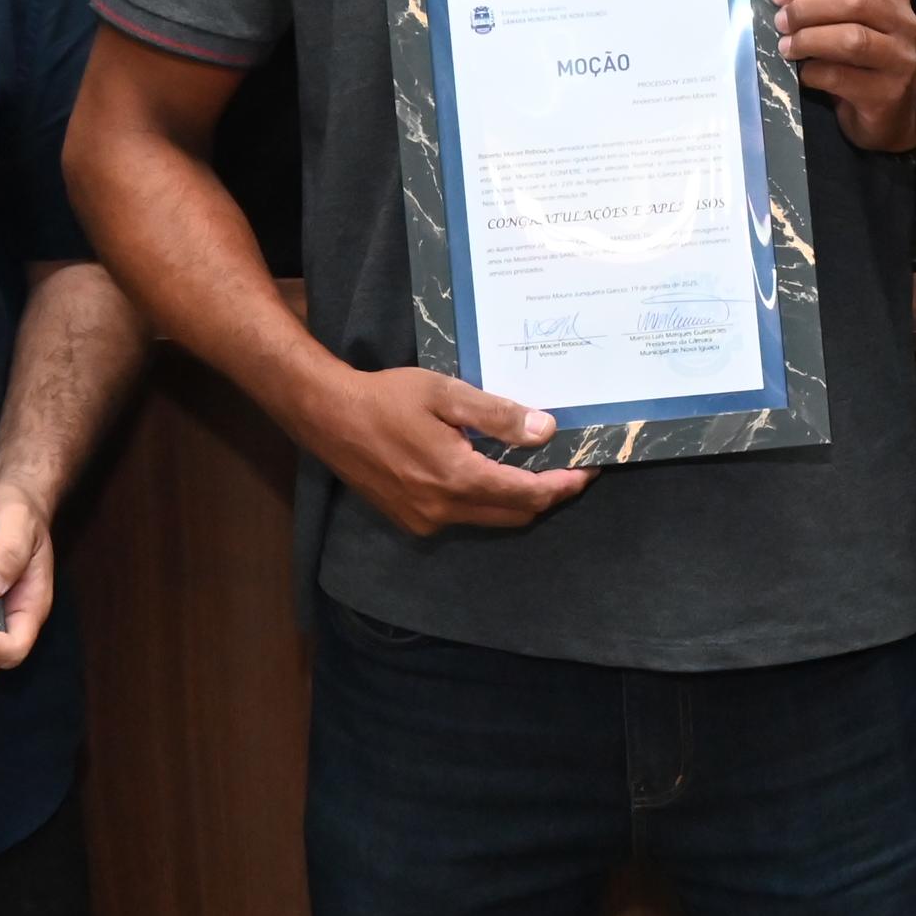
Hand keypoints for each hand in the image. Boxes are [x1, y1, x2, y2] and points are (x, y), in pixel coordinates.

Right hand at [307, 364, 590, 537]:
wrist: (328, 417)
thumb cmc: (387, 398)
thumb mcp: (446, 394)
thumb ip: (497, 415)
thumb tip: (546, 431)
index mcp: (457, 479)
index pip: (527, 494)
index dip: (563, 485)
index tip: (587, 469)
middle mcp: (444, 511)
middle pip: (515, 514)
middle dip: (547, 494)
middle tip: (568, 466)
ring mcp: (425, 521)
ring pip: (490, 519)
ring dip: (517, 499)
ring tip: (535, 467)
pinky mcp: (411, 521)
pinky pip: (463, 518)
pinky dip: (486, 500)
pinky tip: (489, 471)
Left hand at [772, 0, 915, 152]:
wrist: (891, 113)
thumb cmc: (862, 59)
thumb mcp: (844, 18)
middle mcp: (903, 19)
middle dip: (807, 8)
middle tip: (780, 22)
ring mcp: (900, 57)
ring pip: (852, 38)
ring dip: (809, 39)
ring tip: (786, 47)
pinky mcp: (888, 92)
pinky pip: (842, 77)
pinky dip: (814, 72)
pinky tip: (803, 73)